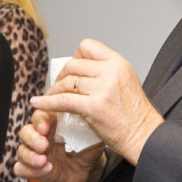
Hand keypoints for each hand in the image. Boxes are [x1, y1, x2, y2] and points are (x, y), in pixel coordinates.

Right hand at [14, 109, 105, 181]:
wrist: (90, 171)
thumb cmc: (89, 147)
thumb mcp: (92, 133)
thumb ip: (88, 122)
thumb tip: (85, 112)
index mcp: (53, 122)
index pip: (40, 114)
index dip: (40, 120)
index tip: (46, 128)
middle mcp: (41, 136)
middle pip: (26, 131)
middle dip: (32, 138)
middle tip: (44, 146)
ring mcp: (36, 153)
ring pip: (21, 150)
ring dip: (30, 156)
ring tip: (43, 161)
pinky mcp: (34, 169)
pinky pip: (20, 168)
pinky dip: (30, 170)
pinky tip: (46, 170)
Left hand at [30, 39, 163, 164]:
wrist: (144, 135)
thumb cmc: (135, 114)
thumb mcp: (125, 81)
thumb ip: (105, 72)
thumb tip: (80, 70)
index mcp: (118, 62)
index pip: (87, 46)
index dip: (75, 56)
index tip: (72, 70)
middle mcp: (110, 71)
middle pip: (73, 64)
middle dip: (61, 76)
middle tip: (58, 86)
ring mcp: (102, 88)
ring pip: (67, 82)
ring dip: (54, 90)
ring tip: (50, 97)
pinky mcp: (93, 106)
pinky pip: (63, 100)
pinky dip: (47, 102)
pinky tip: (37, 103)